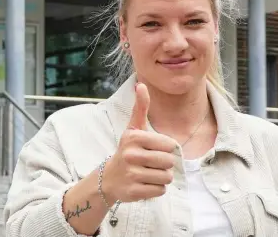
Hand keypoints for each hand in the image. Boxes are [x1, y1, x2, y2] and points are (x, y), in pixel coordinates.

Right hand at [103, 82, 176, 202]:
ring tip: (148, 173)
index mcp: (134, 138)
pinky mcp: (133, 192)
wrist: (108, 178)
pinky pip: (160, 191)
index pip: (169, 145)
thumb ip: (141, 107)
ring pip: (166, 177)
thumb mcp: (133, 128)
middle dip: (164, 164)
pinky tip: (144, 183)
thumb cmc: (127, 150)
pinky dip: (156, 189)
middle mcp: (131, 155)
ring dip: (161, 177)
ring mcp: (131, 175)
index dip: (165, 149)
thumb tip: (141, 84)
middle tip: (151, 163)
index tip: (152, 150)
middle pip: (169, 162)